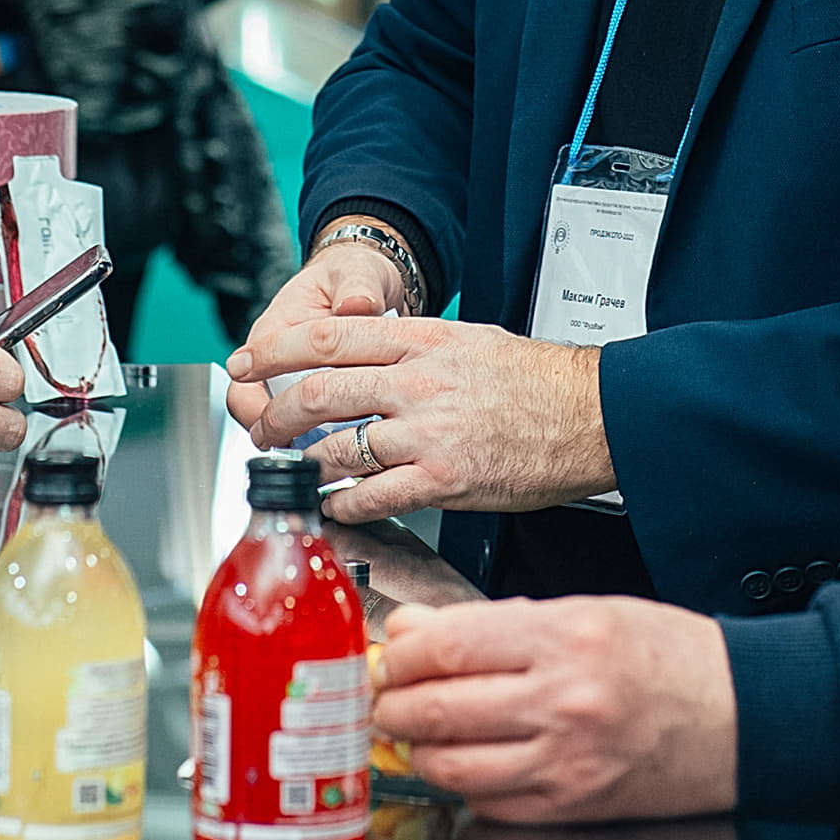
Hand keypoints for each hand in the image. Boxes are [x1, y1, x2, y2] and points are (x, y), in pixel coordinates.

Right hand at [223, 236, 408, 442]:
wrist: (369, 281)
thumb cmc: (353, 275)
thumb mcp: (358, 272)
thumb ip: (358, 288)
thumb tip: (357, 303)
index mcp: (278, 329)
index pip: (245, 377)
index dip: (255, 408)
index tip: (274, 428)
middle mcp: (282, 360)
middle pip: (259, 410)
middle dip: (280, 434)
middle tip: (310, 451)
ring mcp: (301, 379)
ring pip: (289, 422)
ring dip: (307, 439)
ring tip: (337, 450)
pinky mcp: (325, 393)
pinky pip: (318, 423)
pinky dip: (332, 435)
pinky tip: (356, 441)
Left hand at [229, 313, 611, 521]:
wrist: (592, 414)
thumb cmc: (538, 380)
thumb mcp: (470, 339)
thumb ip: (417, 343)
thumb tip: (373, 342)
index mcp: (422, 341)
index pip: (327, 336)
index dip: (275, 351)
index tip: (247, 362)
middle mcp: (418, 382)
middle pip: (319, 392)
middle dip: (275, 415)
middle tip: (259, 427)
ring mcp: (429, 433)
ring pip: (339, 447)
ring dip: (304, 463)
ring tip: (293, 471)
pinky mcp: (444, 480)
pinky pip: (374, 493)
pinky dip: (344, 501)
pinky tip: (334, 503)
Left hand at [373, 598, 737, 825]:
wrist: (744, 715)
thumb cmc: (671, 658)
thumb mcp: (583, 612)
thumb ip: (493, 623)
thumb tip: (415, 632)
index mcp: (565, 637)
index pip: (447, 647)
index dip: (402, 655)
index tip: (390, 656)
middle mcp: (563, 702)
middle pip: (437, 709)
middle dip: (395, 705)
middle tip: (388, 697)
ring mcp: (566, 763)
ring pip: (452, 766)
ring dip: (420, 751)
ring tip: (420, 732)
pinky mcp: (572, 807)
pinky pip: (489, 803)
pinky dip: (465, 785)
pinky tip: (470, 762)